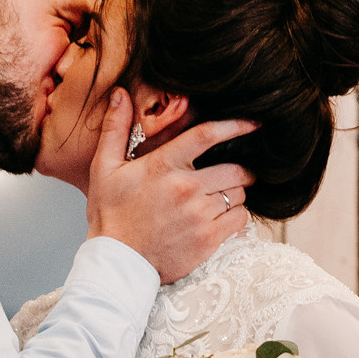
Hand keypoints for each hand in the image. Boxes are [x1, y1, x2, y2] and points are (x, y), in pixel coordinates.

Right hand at [84, 88, 260, 282]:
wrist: (117, 263)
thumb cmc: (111, 216)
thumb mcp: (104, 168)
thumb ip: (115, 129)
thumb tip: (120, 94)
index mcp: (163, 165)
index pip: (207, 135)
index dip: (236, 125)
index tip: (254, 123)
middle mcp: (186, 187)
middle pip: (235, 169)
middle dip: (242, 170)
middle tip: (237, 174)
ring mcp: (200, 214)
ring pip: (239, 194)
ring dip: (236, 193)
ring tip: (221, 198)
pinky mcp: (209, 238)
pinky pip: (240, 219)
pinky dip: (236, 216)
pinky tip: (221, 217)